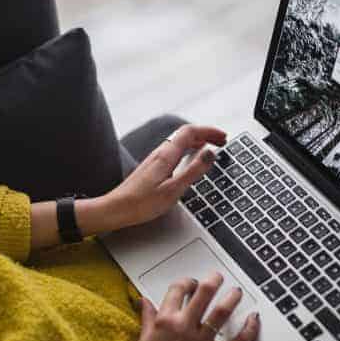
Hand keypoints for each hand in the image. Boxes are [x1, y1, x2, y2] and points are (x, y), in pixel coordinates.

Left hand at [99, 124, 226, 230]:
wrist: (116, 209)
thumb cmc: (142, 203)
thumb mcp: (174, 189)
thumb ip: (194, 170)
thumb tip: (210, 153)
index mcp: (167, 155)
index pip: (190, 131)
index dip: (209, 131)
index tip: (223, 137)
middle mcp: (160, 152)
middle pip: (186, 134)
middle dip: (206, 135)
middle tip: (221, 141)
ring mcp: (155, 159)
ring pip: (180, 142)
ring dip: (198, 142)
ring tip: (211, 148)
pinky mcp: (153, 167)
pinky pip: (175, 151)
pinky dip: (188, 150)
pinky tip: (190, 159)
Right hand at [115, 272, 260, 340]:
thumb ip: (148, 318)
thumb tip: (145, 301)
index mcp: (165, 321)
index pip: (178, 289)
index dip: (187, 282)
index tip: (192, 283)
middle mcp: (184, 327)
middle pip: (204, 292)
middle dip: (214, 280)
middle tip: (218, 277)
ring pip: (222, 311)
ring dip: (232, 297)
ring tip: (236, 292)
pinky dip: (249, 329)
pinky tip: (253, 320)